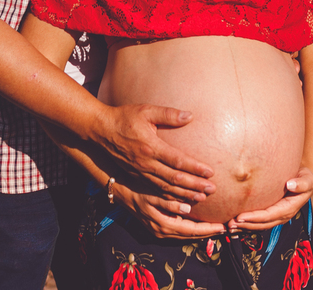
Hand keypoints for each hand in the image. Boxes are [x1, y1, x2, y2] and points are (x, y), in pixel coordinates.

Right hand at [91, 104, 215, 202]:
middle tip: (212, 189)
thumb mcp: (146, 111)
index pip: (178, 160)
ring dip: (184, 194)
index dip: (195, 168)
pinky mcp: (136, 176)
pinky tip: (181, 201)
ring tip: (201, 198)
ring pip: (166, 188)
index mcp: (151, 147)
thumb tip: (190, 116)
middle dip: (195, 185)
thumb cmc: (124, 118)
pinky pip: (156, 190)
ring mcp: (140, 172)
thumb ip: (168, 114)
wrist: (100, 130)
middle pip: (175, 179)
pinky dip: (170, 198)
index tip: (210, 172)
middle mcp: (146, 163)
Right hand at [112, 182, 226, 240]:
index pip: (191, 230)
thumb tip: (188, 209)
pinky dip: (190, 229)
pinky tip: (197, 224)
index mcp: (162, 224)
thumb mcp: (152, 193)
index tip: (222, 226)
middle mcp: (161, 231)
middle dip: (207, 233)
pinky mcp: (156, 226)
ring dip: (199, 232)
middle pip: (189, 236)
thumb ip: (169, 202)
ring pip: (184, 235)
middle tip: (223, 228)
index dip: (208, 229)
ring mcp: (157, 230)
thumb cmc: (136, 187)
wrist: (119, 189)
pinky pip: (178, 231)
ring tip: (214, 227)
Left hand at [229, 167, 312, 231]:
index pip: (268, 215)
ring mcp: (276, 215)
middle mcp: (281, 215)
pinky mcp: (271, 212)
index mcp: (288, 209)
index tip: (240, 217)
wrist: (304, 180)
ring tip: (228, 225)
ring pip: (258, 224)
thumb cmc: (305, 178)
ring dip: (244, 226)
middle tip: (229, 224)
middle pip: (261, 224)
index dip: (254, 218)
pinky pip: (258, 219)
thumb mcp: (307, 179)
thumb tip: (290, 184)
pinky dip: (246, 222)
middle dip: (245, 225)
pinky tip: (235, 220)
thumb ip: (301, 183)